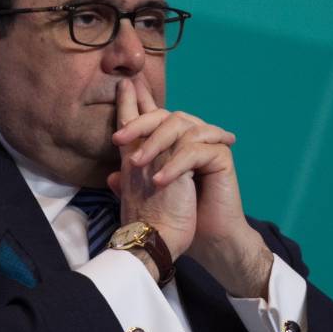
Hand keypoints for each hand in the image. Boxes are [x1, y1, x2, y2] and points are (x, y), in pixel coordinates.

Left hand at [111, 81, 272, 298]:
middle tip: (119, 139)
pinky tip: (160, 181)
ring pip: (181, 125)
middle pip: (165, 115)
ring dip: (155, 142)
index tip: (121, 92)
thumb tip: (111, 177)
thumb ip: (132, 181)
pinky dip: (175, 163)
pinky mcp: (221, 156)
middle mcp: (190, 139)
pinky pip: (196, 149)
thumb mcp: (147, 195)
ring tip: (136, 164)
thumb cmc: (176, 218)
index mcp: (172, 144)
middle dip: (140, 124)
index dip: (135, 102)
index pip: (153, 117)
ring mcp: (206, 145)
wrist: (205, 239)